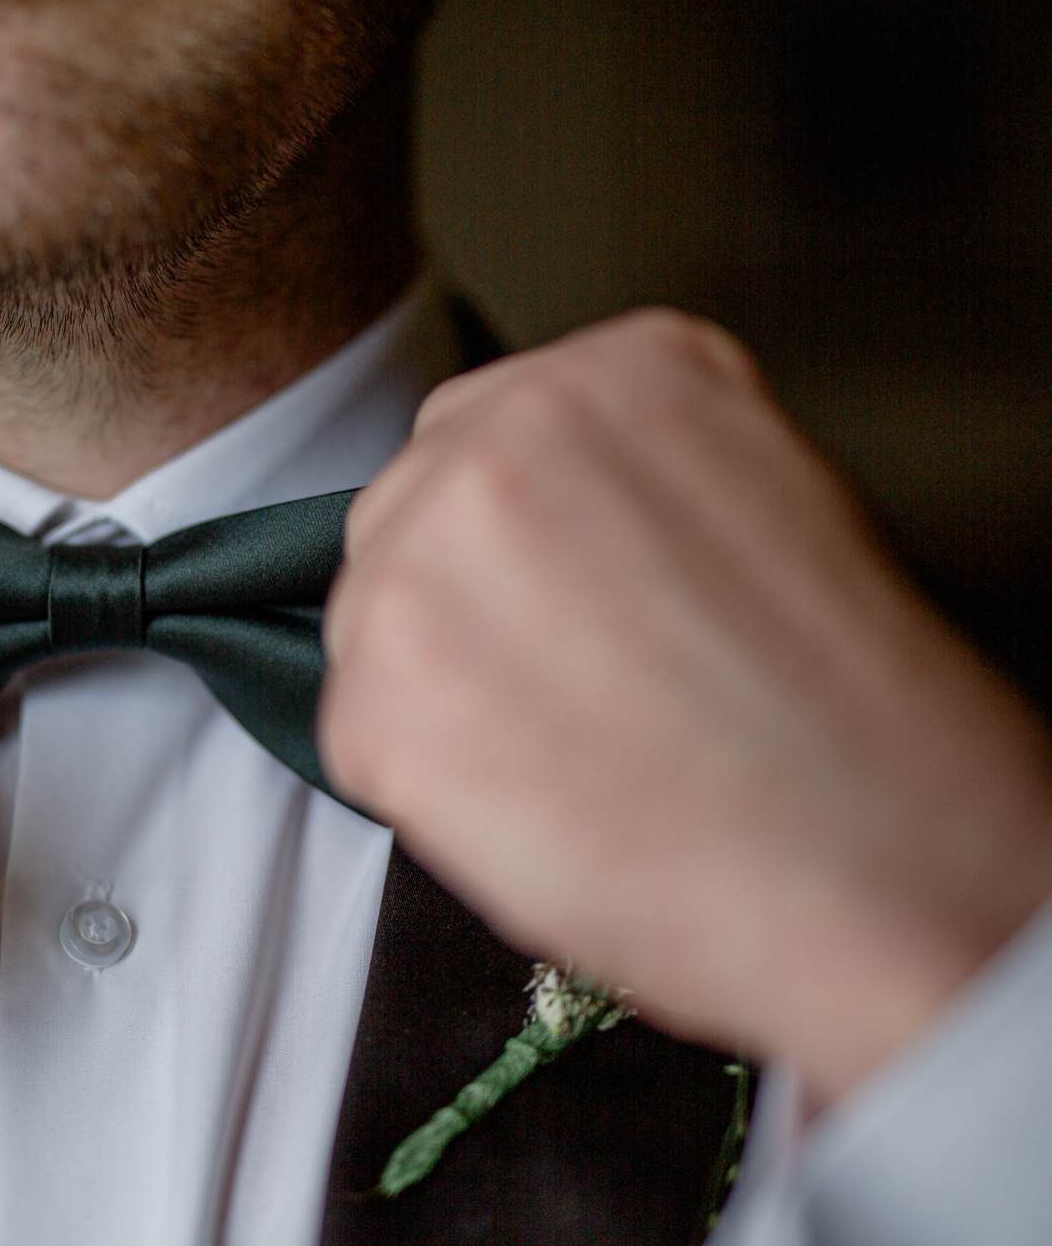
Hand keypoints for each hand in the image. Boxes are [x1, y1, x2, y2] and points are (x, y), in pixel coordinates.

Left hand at [320, 310, 1051, 1105]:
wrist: (884, 876)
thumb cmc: (850, 719)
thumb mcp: (765, 501)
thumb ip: (633, 479)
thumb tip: (551, 523)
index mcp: (620, 369)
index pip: (485, 432)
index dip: (515, 539)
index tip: (553, 602)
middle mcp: (503, 434)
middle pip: (410, 513)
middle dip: (461, 601)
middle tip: (557, 691)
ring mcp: (421, 559)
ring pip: (373, 617)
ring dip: (438, 687)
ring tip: (568, 755)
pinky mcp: (374, 694)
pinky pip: (360, 727)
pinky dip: (426, 780)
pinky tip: (535, 802)